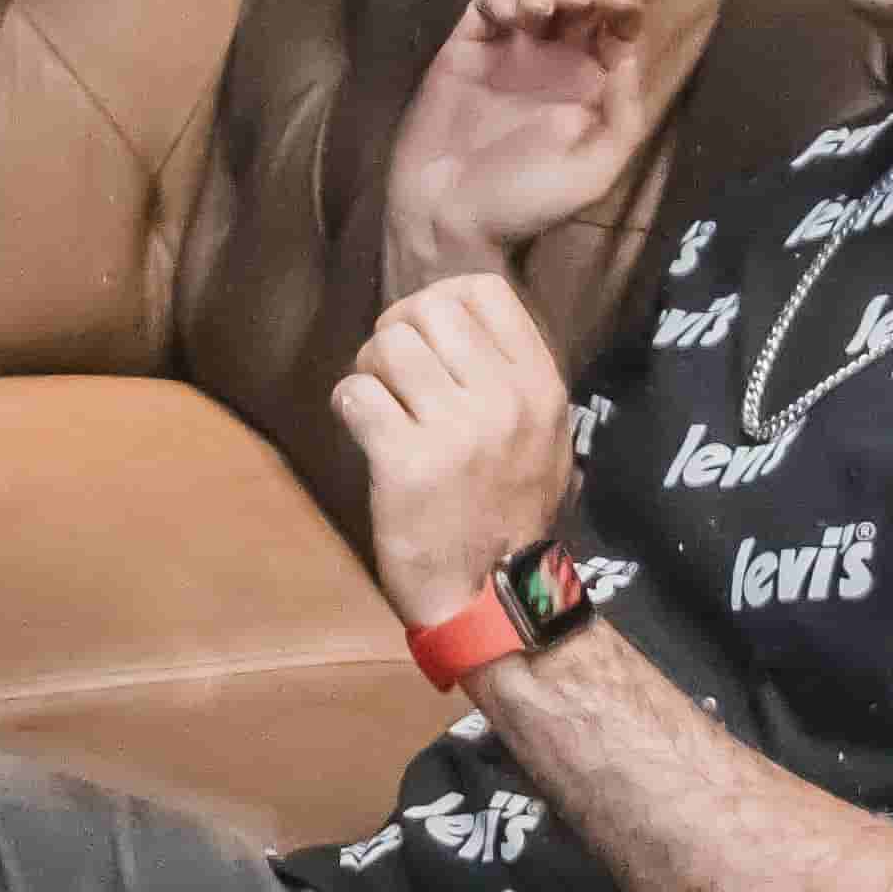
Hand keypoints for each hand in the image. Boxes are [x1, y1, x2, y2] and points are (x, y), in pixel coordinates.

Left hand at [331, 270, 573, 628]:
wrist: (493, 599)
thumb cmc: (510, 513)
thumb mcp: (543, 435)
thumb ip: (510, 374)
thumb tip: (454, 311)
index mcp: (539, 386)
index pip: (481, 292)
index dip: (439, 301)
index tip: (427, 339)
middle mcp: (503, 400)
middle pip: (426, 310)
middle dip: (395, 334)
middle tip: (392, 377)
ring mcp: (456, 431)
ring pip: (386, 347)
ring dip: (370, 372)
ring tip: (380, 407)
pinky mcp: (406, 464)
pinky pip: (355, 395)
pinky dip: (348, 408)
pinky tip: (364, 434)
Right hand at [386, 0, 650, 280]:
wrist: (449, 214)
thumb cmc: (525, 200)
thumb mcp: (593, 172)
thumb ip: (623, 115)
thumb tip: (630, 53)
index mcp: (594, 84)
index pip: (620, 23)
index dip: (623, 2)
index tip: (613, 7)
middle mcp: (558, 59)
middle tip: (574, 3)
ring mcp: (512, 49)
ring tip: (538, 16)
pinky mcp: (469, 45)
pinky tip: (506, 23)